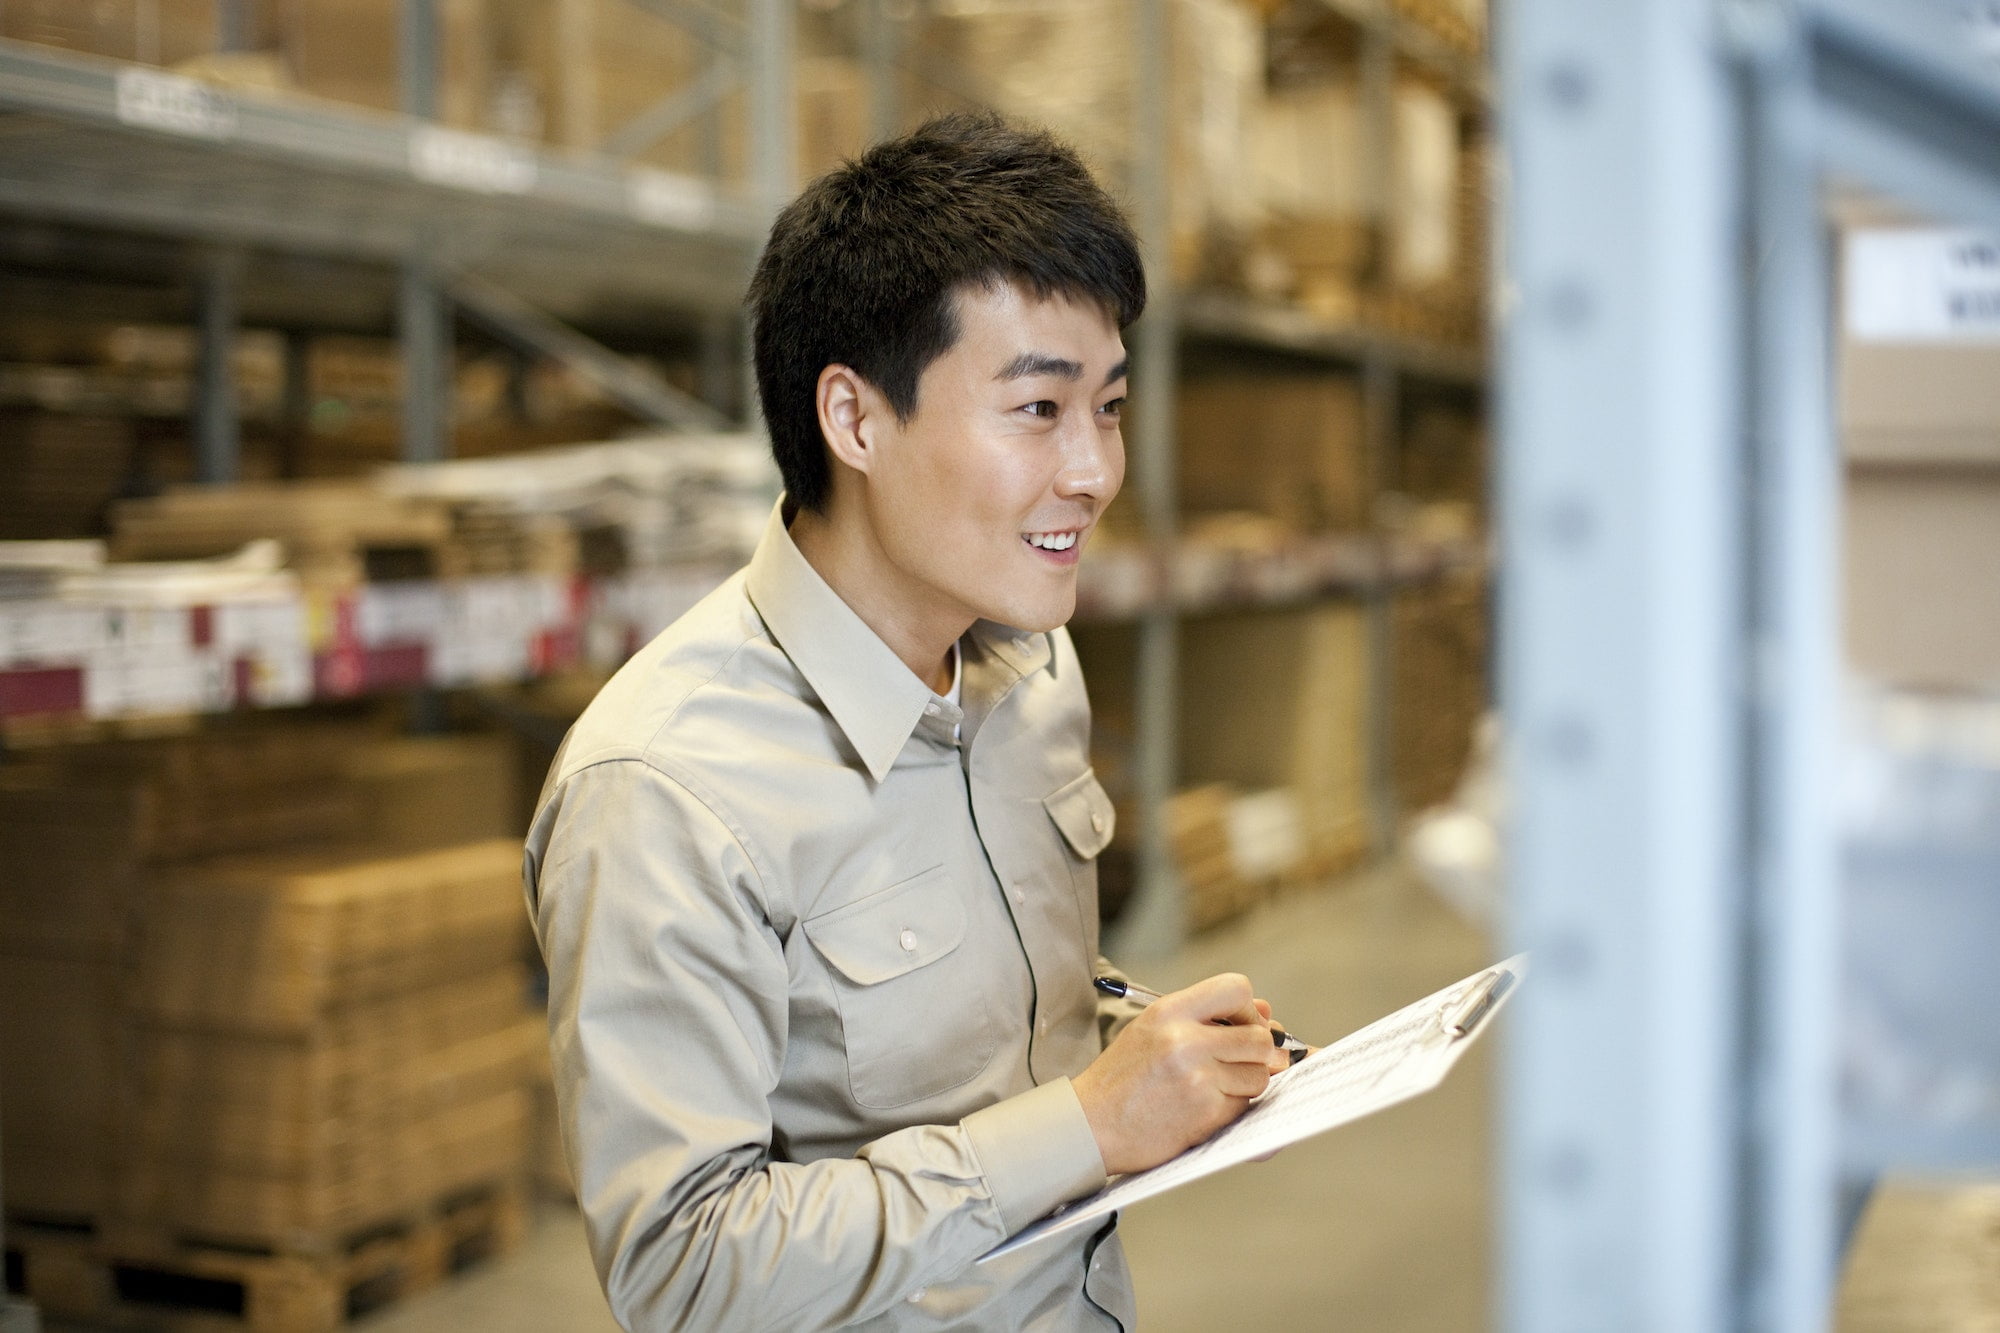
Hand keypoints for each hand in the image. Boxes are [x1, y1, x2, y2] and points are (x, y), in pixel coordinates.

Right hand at [1072, 972, 1288, 1175]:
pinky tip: (1205, 1107)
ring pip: (1259, 1074)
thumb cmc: (1122, 1078)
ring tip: (1215, 1087)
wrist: (1090, 1124)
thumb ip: (1206, 1018)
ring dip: (1247, 1083)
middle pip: (1259, 1038)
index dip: (1250, 1010)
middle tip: (1242, 1063)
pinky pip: (1244, 1106)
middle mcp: (1184, 1040)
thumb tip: (1268, 1013)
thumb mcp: (1153, 1030)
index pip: (1236, 989)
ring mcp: (1196, 1078)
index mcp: (1169, 1011)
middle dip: (1260, 1053)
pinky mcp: (1204, 1113)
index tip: (1245, 1026)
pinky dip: (1233, 1108)